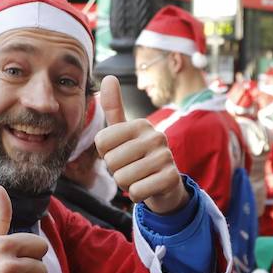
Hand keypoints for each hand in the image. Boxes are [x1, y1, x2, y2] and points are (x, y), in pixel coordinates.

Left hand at [94, 75, 187, 213]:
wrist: (165, 185)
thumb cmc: (139, 157)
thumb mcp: (125, 133)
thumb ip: (114, 108)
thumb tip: (108, 77)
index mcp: (140, 124)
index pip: (101, 142)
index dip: (105, 154)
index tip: (120, 154)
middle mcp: (155, 136)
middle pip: (111, 161)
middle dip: (116, 171)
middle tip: (131, 168)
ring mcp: (165, 156)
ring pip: (123, 178)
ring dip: (127, 184)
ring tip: (140, 177)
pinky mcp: (171, 178)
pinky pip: (137, 192)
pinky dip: (137, 195)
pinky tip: (148, 187)